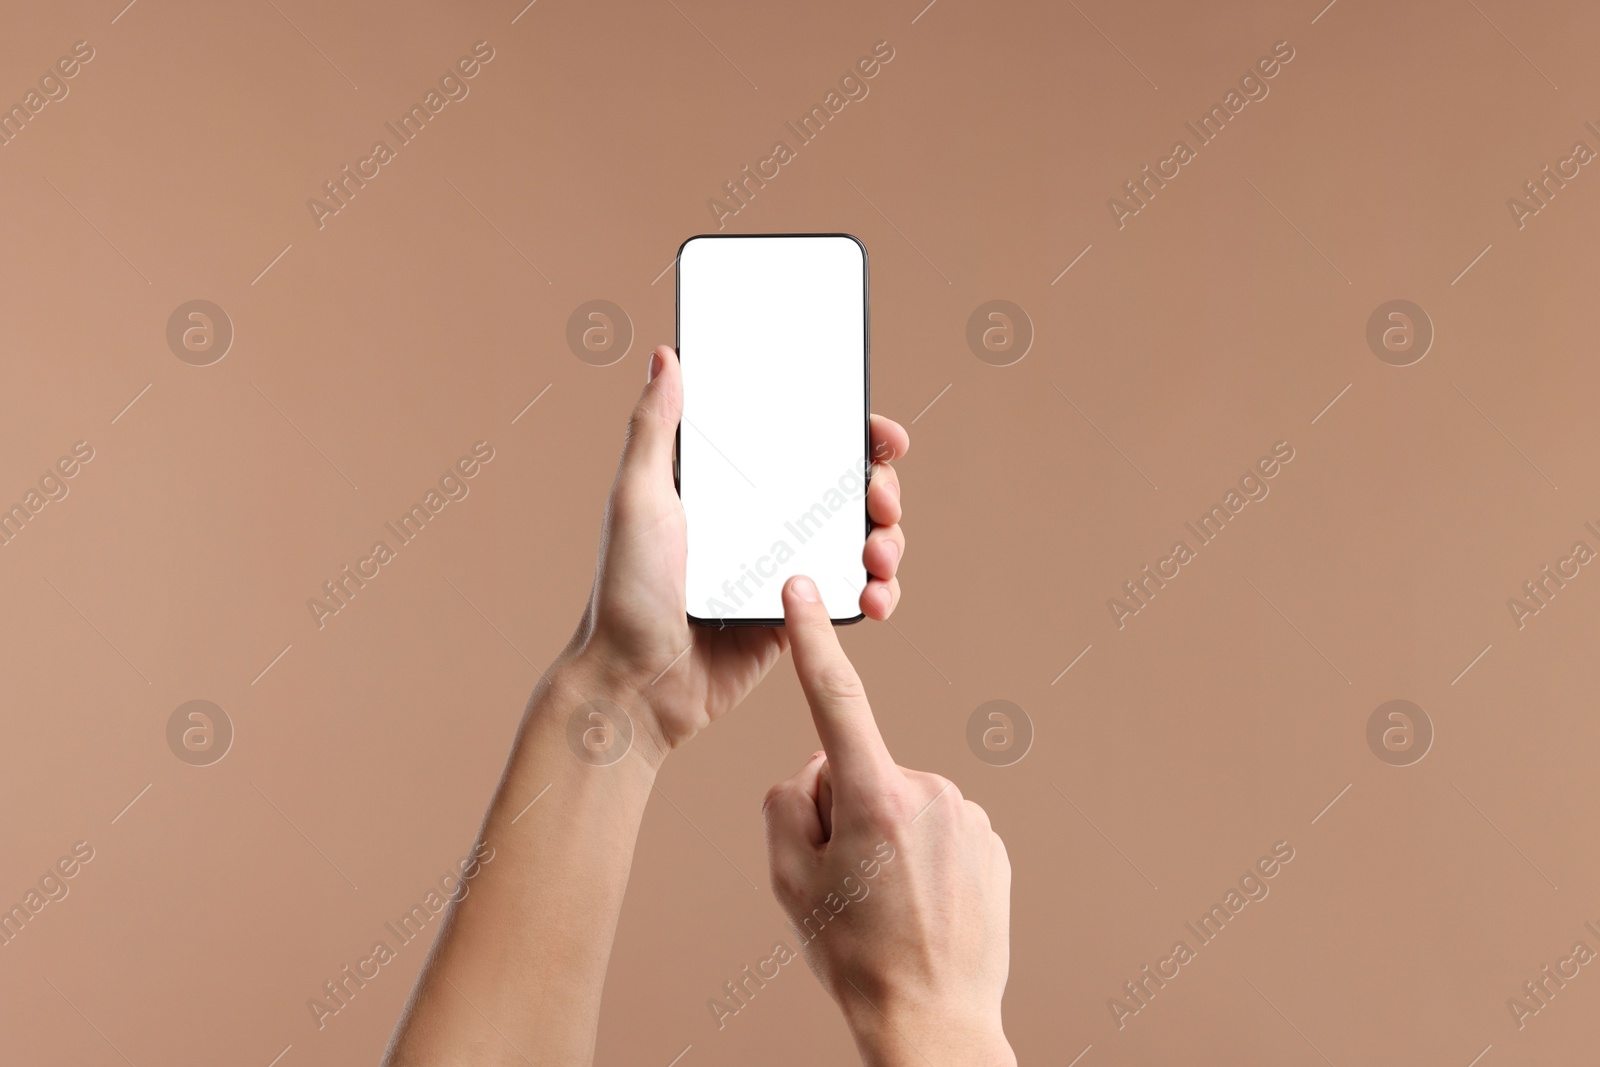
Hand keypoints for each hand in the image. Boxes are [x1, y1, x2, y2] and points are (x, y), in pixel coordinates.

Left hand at [568, 345, 910, 761]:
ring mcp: (783, 571)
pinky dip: (879, 593)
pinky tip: (876, 597)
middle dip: (882, 489)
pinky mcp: (796, 619)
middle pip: (845, 491)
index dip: (851, 435)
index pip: (802, 445)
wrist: (636, 684)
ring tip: (880, 556)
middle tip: (882, 501)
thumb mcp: (637, 497)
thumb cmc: (625, 592)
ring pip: (859, 543)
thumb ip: (654, 427)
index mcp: (731, 489)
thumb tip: (664, 355)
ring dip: (888, 542)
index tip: (880, 433)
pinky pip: (852, 597)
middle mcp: (762, 523)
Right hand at [763, 576, 1013, 1066]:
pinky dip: (920, 854)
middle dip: (843, 810)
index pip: (836, 702)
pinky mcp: (992, 843)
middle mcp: (931, 793)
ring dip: (884, 835)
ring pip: (899, 802)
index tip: (801, 590)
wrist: (934, 1021)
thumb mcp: (789, 879)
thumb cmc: (854, 956)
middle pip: (859, 772)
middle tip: (845, 882)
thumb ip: (788, 800)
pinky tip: (919, 905)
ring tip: (886, 903)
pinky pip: (937, 829)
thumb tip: (820, 771)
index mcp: (875, 798)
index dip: (813, 643)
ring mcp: (969, 818)